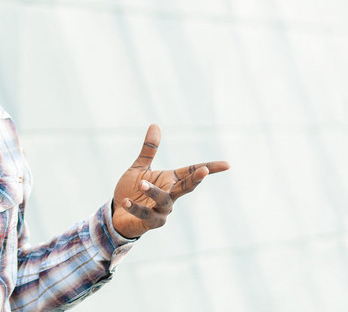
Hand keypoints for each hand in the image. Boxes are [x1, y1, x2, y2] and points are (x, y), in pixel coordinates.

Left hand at [112, 124, 229, 238]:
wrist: (119, 214)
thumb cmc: (132, 190)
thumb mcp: (140, 168)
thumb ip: (149, 149)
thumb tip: (155, 124)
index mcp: (171, 181)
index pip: (192, 172)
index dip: (210, 168)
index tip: (227, 165)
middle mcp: (171, 195)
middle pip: (187, 187)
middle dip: (196, 179)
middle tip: (204, 171)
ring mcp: (162, 210)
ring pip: (163, 200)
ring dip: (153, 192)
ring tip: (141, 183)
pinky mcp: (150, 222)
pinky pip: (145, 214)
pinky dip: (135, 207)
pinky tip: (126, 201)